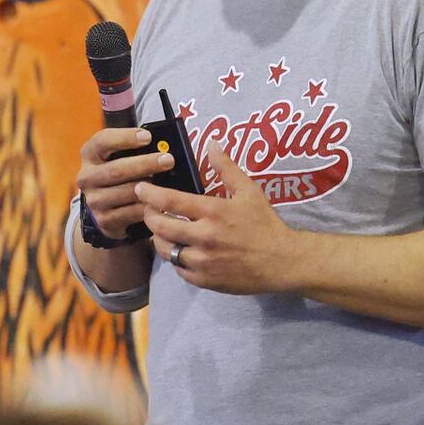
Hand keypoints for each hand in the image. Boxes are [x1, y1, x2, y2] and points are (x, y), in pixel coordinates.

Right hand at [75, 127, 178, 241]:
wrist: (103, 205)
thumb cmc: (119, 171)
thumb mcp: (118, 155)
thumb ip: (134, 148)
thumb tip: (162, 144)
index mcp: (90, 154)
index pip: (103, 141)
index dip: (125, 138)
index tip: (147, 137)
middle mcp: (87, 177)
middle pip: (116, 170)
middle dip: (145, 164)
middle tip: (168, 160)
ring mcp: (94, 200)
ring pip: (126, 193)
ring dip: (149, 188)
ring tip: (167, 183)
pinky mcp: (104, 219)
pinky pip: (131, 212)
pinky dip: (148, 206)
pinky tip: (161, 202)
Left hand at [137, 144, 296, 293]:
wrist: (282, 262)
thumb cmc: (265, 224)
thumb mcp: (249, 191)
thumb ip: (227, 168)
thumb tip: (212, 143)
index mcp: (213, 212)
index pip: (170, 201)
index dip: (149, 194)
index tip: (140, 188)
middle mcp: (204, 237)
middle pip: (160, 227)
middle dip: (149, 217)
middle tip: (149, 211)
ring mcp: (203, 261)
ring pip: (165, 251)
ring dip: (158, 239)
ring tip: (161, 231)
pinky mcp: (205, 280)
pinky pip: (179, 269)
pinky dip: (176, 259)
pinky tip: (180, 251)